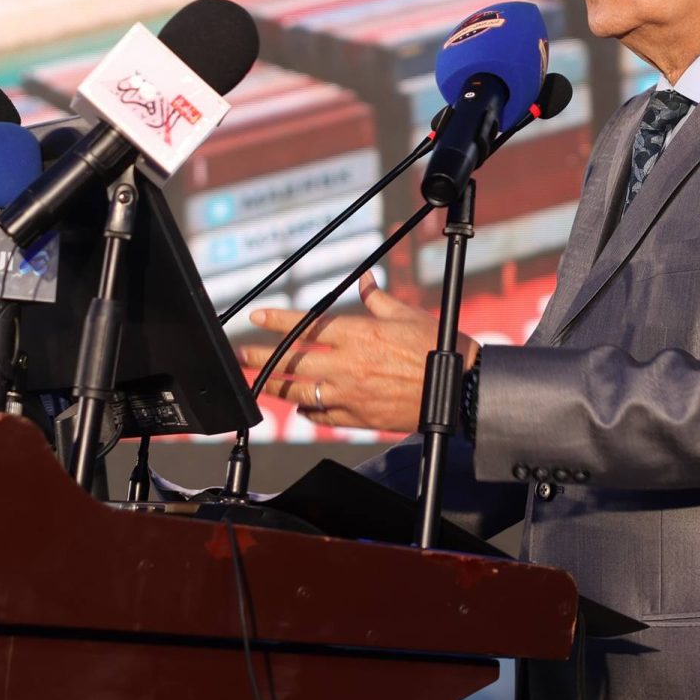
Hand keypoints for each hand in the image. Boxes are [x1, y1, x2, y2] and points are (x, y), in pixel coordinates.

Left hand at [239, 273, 479, 433]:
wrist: (458, 387)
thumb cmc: (436, 346)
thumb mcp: (406, 315)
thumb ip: (377, 299)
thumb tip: (364, 281)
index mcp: (358, 334)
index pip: (307, 325)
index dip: (277, 319)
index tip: (256, 316)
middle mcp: (348, 365)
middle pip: (293, 361)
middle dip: (261, 357)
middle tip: (242, 355)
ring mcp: (351, 394)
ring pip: (300, 393)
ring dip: (275, 387)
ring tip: (258, 383)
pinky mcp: (359, 418)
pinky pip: (323, 417)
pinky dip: (308, 412)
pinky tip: (300, 409)